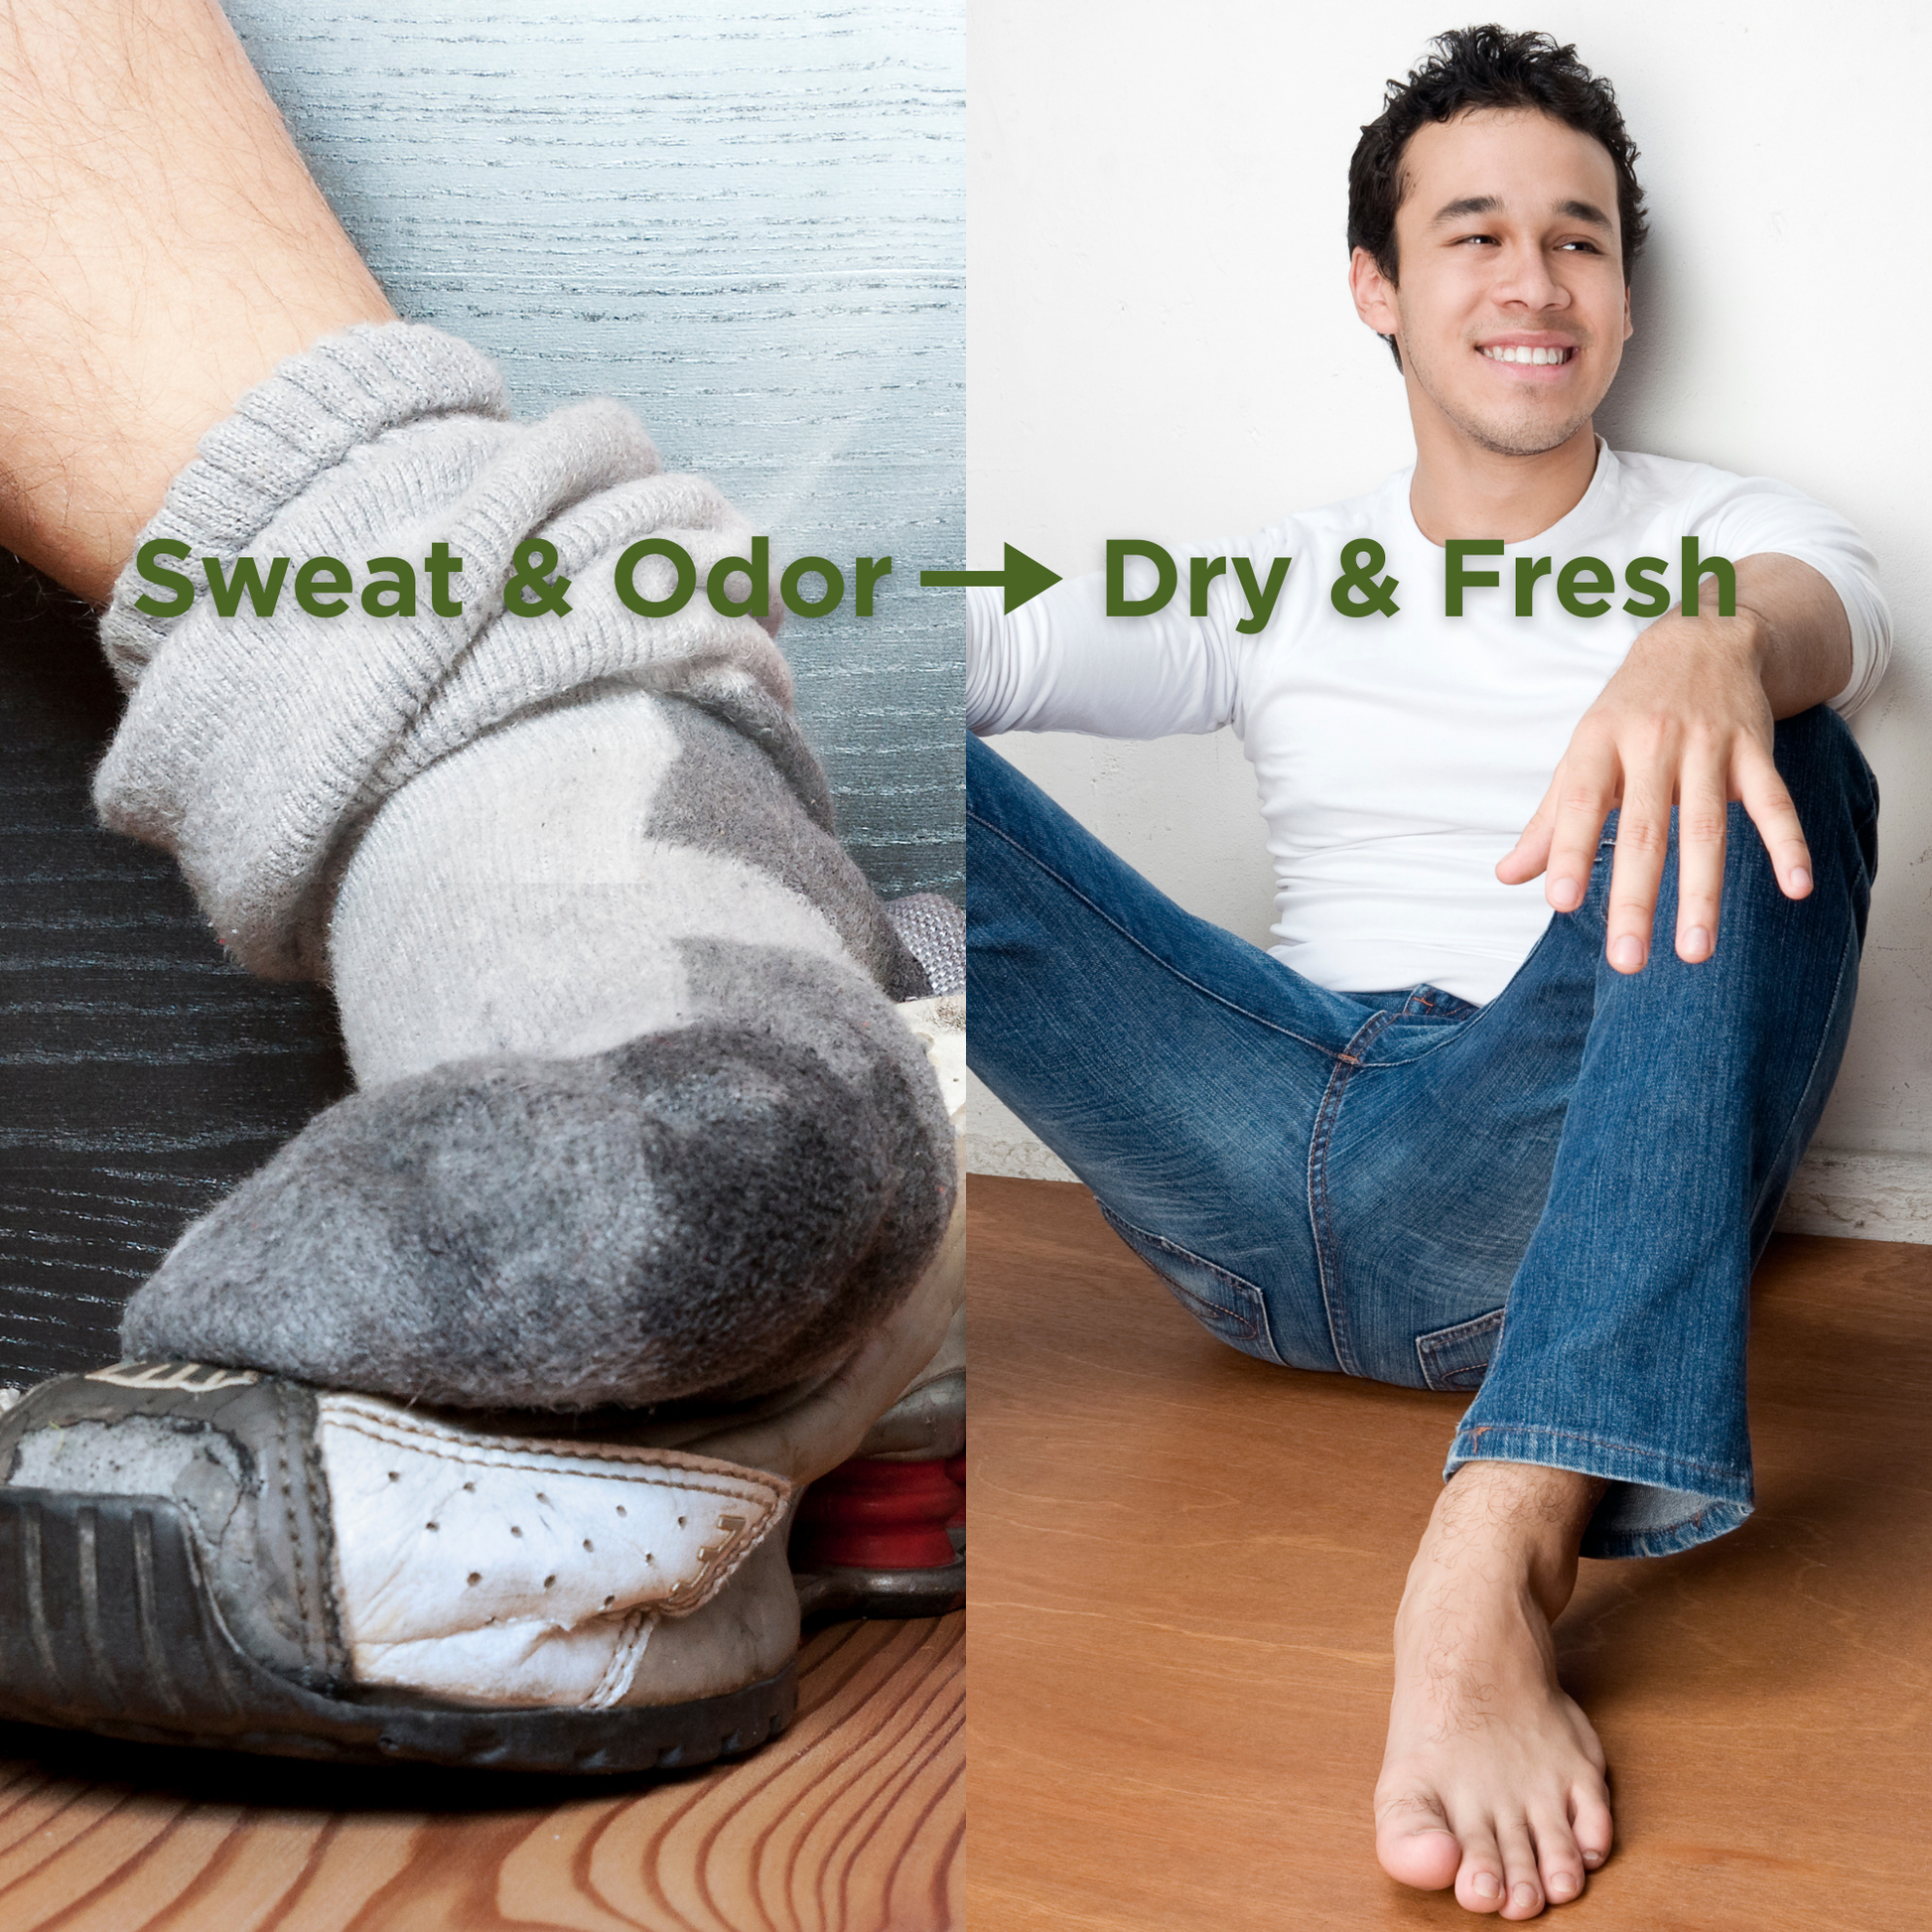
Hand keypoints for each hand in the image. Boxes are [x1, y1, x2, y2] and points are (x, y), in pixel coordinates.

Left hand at [1496, 607, 1812, 971]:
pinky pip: (1774, 801)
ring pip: (1707, 826)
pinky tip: (1796, 887)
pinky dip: (1788, 843)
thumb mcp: (1582, 755)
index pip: (1580, 804)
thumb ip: (1550, 822)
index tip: (1562, 903)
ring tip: (1696, 950)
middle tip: (1628, 960)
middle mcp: (1652, 742)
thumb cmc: (1629, 712)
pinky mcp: (1755, 748)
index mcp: (1598, 744)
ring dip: (1702, 892)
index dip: (1571, 852)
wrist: (1700, 637)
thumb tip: (1509, 875)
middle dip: (1637, 899)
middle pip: (1644, 831)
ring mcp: (1707, 745)